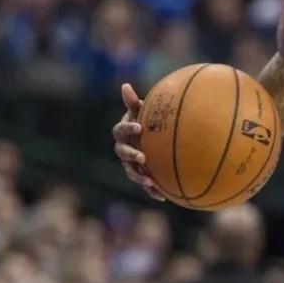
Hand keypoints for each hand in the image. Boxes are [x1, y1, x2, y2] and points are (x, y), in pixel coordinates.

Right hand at [111, 83, 164, 201]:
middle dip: (131, 156)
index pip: (120, 130)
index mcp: (123, 133)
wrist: (150, 139)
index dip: (128, 128)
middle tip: (142, 157)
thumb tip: (125, 85)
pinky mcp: (140, 174)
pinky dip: (152, 190)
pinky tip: (163, 197)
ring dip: (140, 176)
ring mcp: (130, 163)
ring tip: (150, 180)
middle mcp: (123, 149)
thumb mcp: (141, 111)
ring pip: (131, 172)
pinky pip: (144, 184)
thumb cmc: (146, 121)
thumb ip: (133, 102)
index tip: (139, 126)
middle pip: (122, 154)